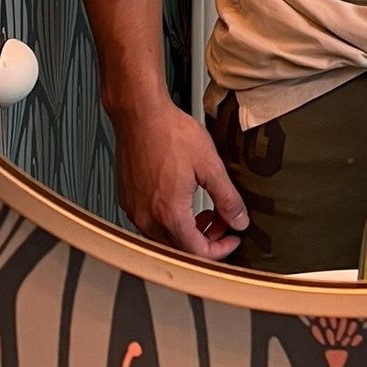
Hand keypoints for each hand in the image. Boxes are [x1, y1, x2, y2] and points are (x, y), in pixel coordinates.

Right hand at [112, 98, 248, 258]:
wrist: (139, 114)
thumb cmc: (169, 133)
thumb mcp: (209, 165)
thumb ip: (227, 198)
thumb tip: (239, 220)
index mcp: (170, 214)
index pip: (197, 253)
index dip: (221, 249)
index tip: (232, 237)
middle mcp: (147, 217)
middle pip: (180, 250)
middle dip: (206, 240)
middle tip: (221, 220)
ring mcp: (134, 210)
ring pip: (164, 238)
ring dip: (188, 231)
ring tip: (204, 209)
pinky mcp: (128, 200)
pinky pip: (150, 224)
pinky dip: (170, 221)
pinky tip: (181, 200)